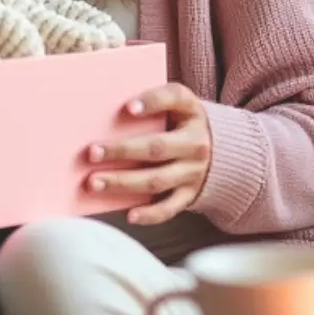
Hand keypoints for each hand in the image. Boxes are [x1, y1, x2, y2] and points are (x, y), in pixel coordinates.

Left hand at [85, 84, 212, 226]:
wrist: (222, 150)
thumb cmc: (180, 122)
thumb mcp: (175, 106)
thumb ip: (148, 104)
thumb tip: (101, 113)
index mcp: (190, 110)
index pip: (174, 99)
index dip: (151, 102)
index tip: (127, 107)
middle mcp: (195, 142)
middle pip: (156, 147)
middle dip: (121, 151)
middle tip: (91, 153)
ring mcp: (194, 171)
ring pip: (156, 179)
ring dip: (123, 182)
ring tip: (94, 183)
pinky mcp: (190, 194)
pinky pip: (169, 207)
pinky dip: (150, 214)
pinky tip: (129, 215)